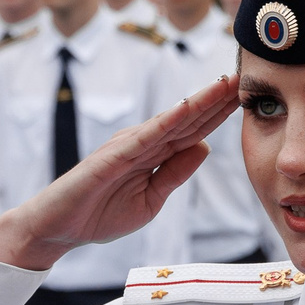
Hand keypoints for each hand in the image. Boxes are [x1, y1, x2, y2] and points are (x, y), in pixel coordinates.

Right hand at [0, 77, 236, 271]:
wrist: (59, 229)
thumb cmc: (100, 214)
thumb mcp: (151, 200)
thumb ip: (175, 174)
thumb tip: (205, 148)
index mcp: (154, 155)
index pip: (193, 131)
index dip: (219, 114)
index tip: (245, 97)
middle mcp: (144, 142)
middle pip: (188, 118)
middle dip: (217, 98)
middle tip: (245, 75)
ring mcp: (128, 146)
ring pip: (172, 120)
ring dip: (199, 101)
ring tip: (225, 83)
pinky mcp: (112, 155)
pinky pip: (145, 136)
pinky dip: (167, 121)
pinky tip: (188, 108)